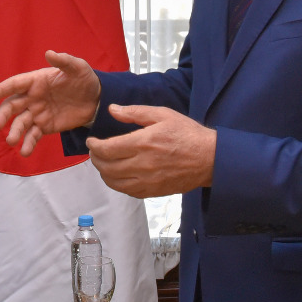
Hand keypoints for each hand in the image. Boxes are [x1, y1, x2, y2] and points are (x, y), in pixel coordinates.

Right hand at [0, 51, 101, 155]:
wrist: (97, 100)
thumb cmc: (84, 79)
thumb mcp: (78, 67)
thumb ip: (64, 61)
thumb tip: (49, 53)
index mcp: (36, 81)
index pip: (15, 84)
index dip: (1, 90)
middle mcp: (32, 97)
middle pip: (12, 106)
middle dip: (2, 115)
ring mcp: (37, 113)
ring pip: (20, 123)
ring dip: (14, 132)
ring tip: (11, 141)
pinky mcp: (45, 127)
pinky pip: (33, 135)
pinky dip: (28, 144)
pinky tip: (25, 152)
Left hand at [86, 104, 216, 197]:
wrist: (210, 158)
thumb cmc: (187, 134)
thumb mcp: (163, 114)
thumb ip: (135, 112)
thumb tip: (112, 109)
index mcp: (143, 143)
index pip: (107, 149)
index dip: (93, 146)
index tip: (91, 141)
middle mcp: (143, 164)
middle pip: (106, 167)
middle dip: (95, 159)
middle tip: (94, 152)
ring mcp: (148, 181)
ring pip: (114, 183)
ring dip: (103, 173)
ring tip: (103, 163)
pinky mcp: (154, 192)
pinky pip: (128, 192)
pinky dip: (117, 184)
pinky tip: (118, 175)